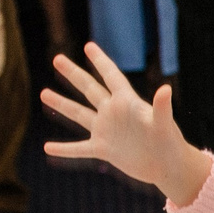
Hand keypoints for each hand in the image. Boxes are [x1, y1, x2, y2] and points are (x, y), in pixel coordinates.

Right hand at [42, 43, 211, 205]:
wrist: (168, 167)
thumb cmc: (170, 142)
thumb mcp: (163, 124)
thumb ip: (162, 107)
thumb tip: (166, 89)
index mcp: (127, 102)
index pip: (111, 76)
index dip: (101, 61)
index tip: (88, 45)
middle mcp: (113, 112)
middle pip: (89, 89)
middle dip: (73, 73)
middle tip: (57, 58)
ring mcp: (107, 131)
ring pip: (79, 114)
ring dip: (62, 104)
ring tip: (43, 92)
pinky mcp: (104, 150)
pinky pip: (80, 148)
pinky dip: (64, 149)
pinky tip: (47, 148)